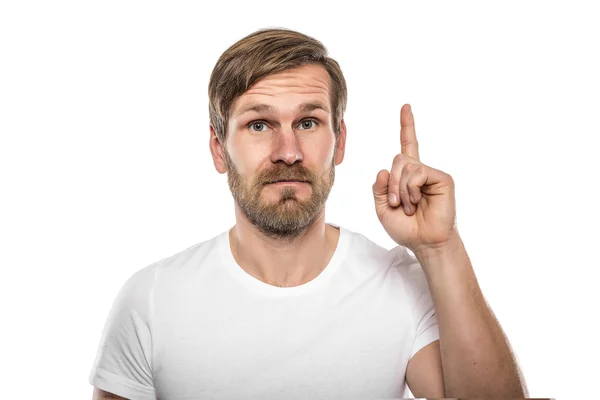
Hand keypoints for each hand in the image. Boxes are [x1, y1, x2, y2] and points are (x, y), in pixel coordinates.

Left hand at [372, 104, 457, 252]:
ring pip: (405, 165)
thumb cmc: (406, 228)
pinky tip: (417, 201)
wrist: (425, 242)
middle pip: (398, 159)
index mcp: (408, 175)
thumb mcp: (382, 208)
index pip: (407, 145)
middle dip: (391, 183)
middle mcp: (421, 171)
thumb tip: (383, 169)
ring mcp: (432, 173)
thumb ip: (378, 189)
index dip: (407, 126)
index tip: (406, 107)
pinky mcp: (442, 178)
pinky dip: (410, 189)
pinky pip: (417, 173)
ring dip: (400, 189)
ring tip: (409, 206)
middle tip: (395, 203)